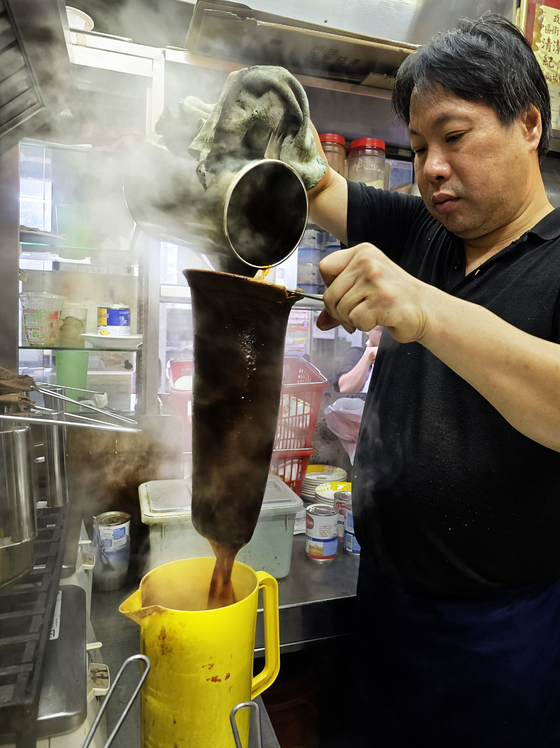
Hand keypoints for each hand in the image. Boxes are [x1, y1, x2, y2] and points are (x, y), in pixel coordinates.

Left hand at [317, 243, 433, 343]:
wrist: (426, 309)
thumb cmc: (395, 298)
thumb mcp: (365, 289)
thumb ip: (340, 301)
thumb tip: (320, 322)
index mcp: (362, 252)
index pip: (325, 267)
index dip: (329, 288)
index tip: (342, 296)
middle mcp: (368, 261)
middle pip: (330, 294)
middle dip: (339, 313)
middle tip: (356, 315)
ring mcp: (375, 279)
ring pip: (341, 310)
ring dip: (354, 320)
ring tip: (372, 314)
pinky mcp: (382, 299)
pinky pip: (356, 319)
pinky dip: (365, 326)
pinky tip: (379, 318)